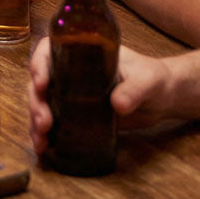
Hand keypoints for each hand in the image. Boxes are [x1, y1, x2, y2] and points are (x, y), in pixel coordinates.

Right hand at [28, 38, 175, 153]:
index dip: (39, 64)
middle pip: (41, 81)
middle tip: (44, 123)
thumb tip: (117, 105)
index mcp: (82, 52)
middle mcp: (71, 71)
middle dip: (36, 102)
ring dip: (36, 120)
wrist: (163, 99)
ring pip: (42, 103)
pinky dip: (44, 135)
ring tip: (42, 141)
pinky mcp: (76, 116)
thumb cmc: (154, 78)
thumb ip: (134, 89)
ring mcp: (71, 94)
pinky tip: (43, 148)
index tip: (41, 84)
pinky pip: (54, 122)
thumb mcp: (147, 80)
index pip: (49, 50)